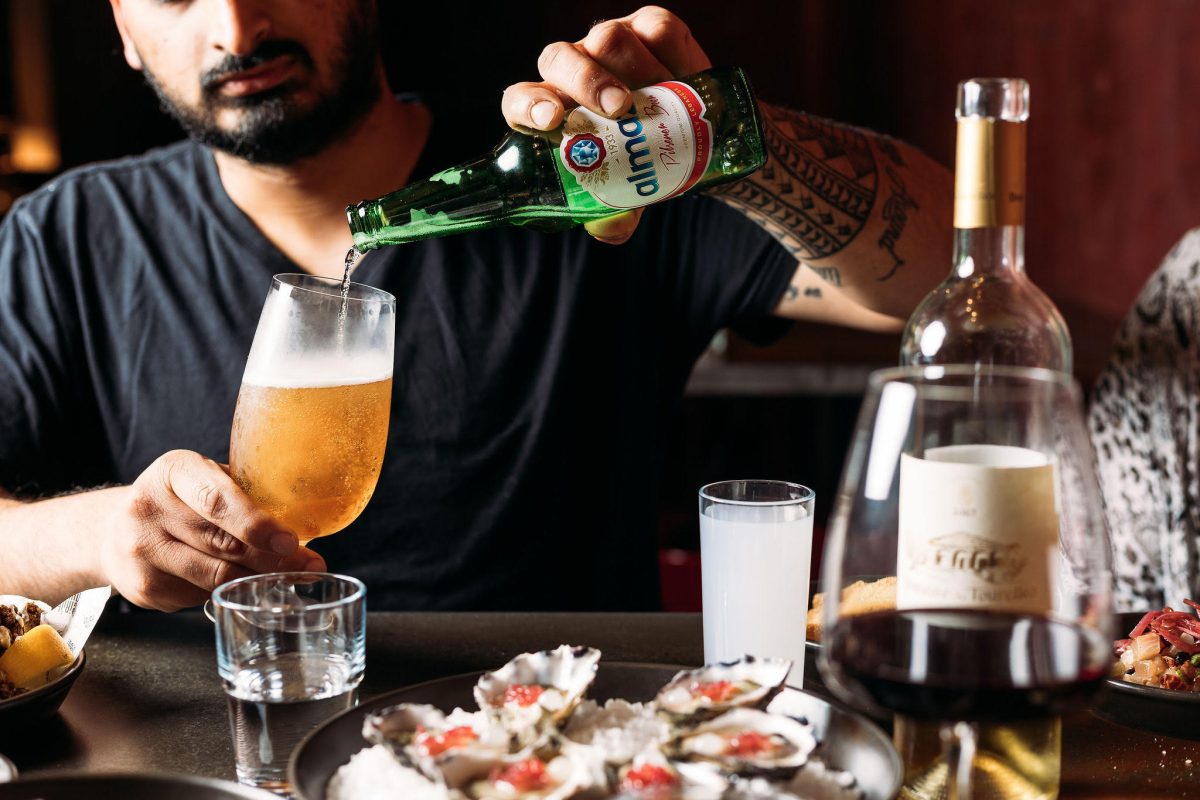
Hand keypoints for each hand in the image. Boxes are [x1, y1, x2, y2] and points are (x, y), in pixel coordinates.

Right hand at [96, 450, 325, 611]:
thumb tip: (305, 524)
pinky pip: (200, 595)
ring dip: (257, 580)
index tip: (289, 541)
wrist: (111, 529)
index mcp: (173, 472)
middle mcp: (149, 508)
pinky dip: (229, 592)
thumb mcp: (204, 479)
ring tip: (290, 579)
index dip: (256, 523)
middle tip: (309, 565)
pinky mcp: (142, 586)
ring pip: (215, 575)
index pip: (216, 498)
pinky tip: (242, 585)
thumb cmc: (179, 501)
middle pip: (222, 542)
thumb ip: (243, 494)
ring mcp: (142, 551)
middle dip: (272, 558)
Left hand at [501, 6, 710, 243]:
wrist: (698, 140)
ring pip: (606, 38)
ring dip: (628, 69)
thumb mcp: (630, 194)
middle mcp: (575, 72)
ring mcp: (611, 45)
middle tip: (616, 109)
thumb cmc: (646, 164)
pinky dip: (667, 52)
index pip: (521, 99)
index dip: (528, 104)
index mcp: (554, 111)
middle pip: (558, 59)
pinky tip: (681, 77)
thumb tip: (607, 230)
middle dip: (584, 80)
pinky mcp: (650, 28)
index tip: (550, 121)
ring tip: (651, 99)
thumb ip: (615, 214)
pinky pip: (654, 28)